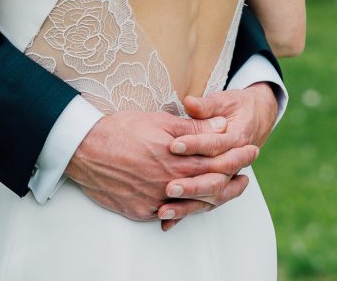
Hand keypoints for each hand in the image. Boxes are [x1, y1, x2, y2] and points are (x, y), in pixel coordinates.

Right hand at [66, 110, 257, 223]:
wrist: (85, 149)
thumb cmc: (120, 129)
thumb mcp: (159, 121)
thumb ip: (192, 128)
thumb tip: (221, 126)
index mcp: (177, 159)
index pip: (216, 161)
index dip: (236, 156)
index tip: (251, 150)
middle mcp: (170, 183)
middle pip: (209, 186)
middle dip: (232, 180)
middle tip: (247, 176)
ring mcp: (155, 200)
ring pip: (192, 205)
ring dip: (212, 198)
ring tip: (225, 192)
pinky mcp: (140, 211)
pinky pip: (167, 216)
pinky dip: (181, 212)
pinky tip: (190, 207)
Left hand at [158, 83, 276, 225]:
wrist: (256, 118)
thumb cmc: (237, 107)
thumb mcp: (224, 100)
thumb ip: (207, 105)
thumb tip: (190, 103)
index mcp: (237, 140)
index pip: (215, 146)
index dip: (194, 145)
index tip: (174, 145)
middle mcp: (234, 165)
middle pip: (214, 179)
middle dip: (191, 185)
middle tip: (169, 187)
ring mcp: (227, 179)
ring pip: (210, 198)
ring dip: (187, 206)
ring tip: (164, 209)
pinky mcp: (218, 188)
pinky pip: (203, 204)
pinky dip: (185, 214)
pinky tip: (167, 223)